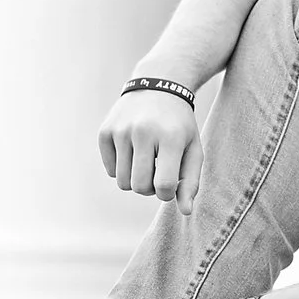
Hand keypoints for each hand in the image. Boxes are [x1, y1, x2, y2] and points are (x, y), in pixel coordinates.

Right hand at [96, 82, 203, 211]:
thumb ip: (191, 182)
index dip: (167, 193)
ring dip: (135, 179)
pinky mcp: (105, 131)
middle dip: (150, 189)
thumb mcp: (193, 148)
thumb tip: (186, 212)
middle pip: (140, 187)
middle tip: (158, 172)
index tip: (171, 183)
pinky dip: (121, 168)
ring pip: (122, 182)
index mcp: (170, 137)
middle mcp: (143, 131)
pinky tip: (133, 150)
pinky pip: (110, 170)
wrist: (158, 86)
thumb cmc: (179, 125)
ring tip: (146, 162)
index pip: (164, 185)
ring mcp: (121, 130)